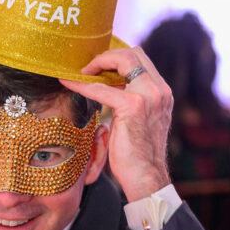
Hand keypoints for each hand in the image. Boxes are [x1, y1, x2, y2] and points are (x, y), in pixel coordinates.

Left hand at [61, 46, 172, 202]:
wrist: (146, 177)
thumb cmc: (138, 155)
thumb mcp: (139, 121)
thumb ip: (132, 102)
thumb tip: (112, 90)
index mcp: (162, 92)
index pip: (141, 59)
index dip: (118, 57)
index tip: (99, 67)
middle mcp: (159, 90)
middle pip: (133, 53)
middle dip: (108, 55)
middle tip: (88, 68)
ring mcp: (148, 96)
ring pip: (122, 60)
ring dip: (97, 63)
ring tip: (80, 73)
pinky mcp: (132, 106)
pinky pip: (101, 88)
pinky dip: (81, 84)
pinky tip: (68, 83)